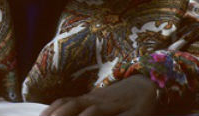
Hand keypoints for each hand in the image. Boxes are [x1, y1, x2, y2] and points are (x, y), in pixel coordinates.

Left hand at [40, 75, 157, 115]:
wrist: (147, 85)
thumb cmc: (118, 99)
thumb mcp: (97, 103)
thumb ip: (80, 108)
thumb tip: (58, 113)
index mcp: (88, 98)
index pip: (65, 102)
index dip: (51, 110)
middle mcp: (98, 100)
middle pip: (73, 106)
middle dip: (59, 115)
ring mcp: (114, 106)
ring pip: (93, 112)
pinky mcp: (133, 113)